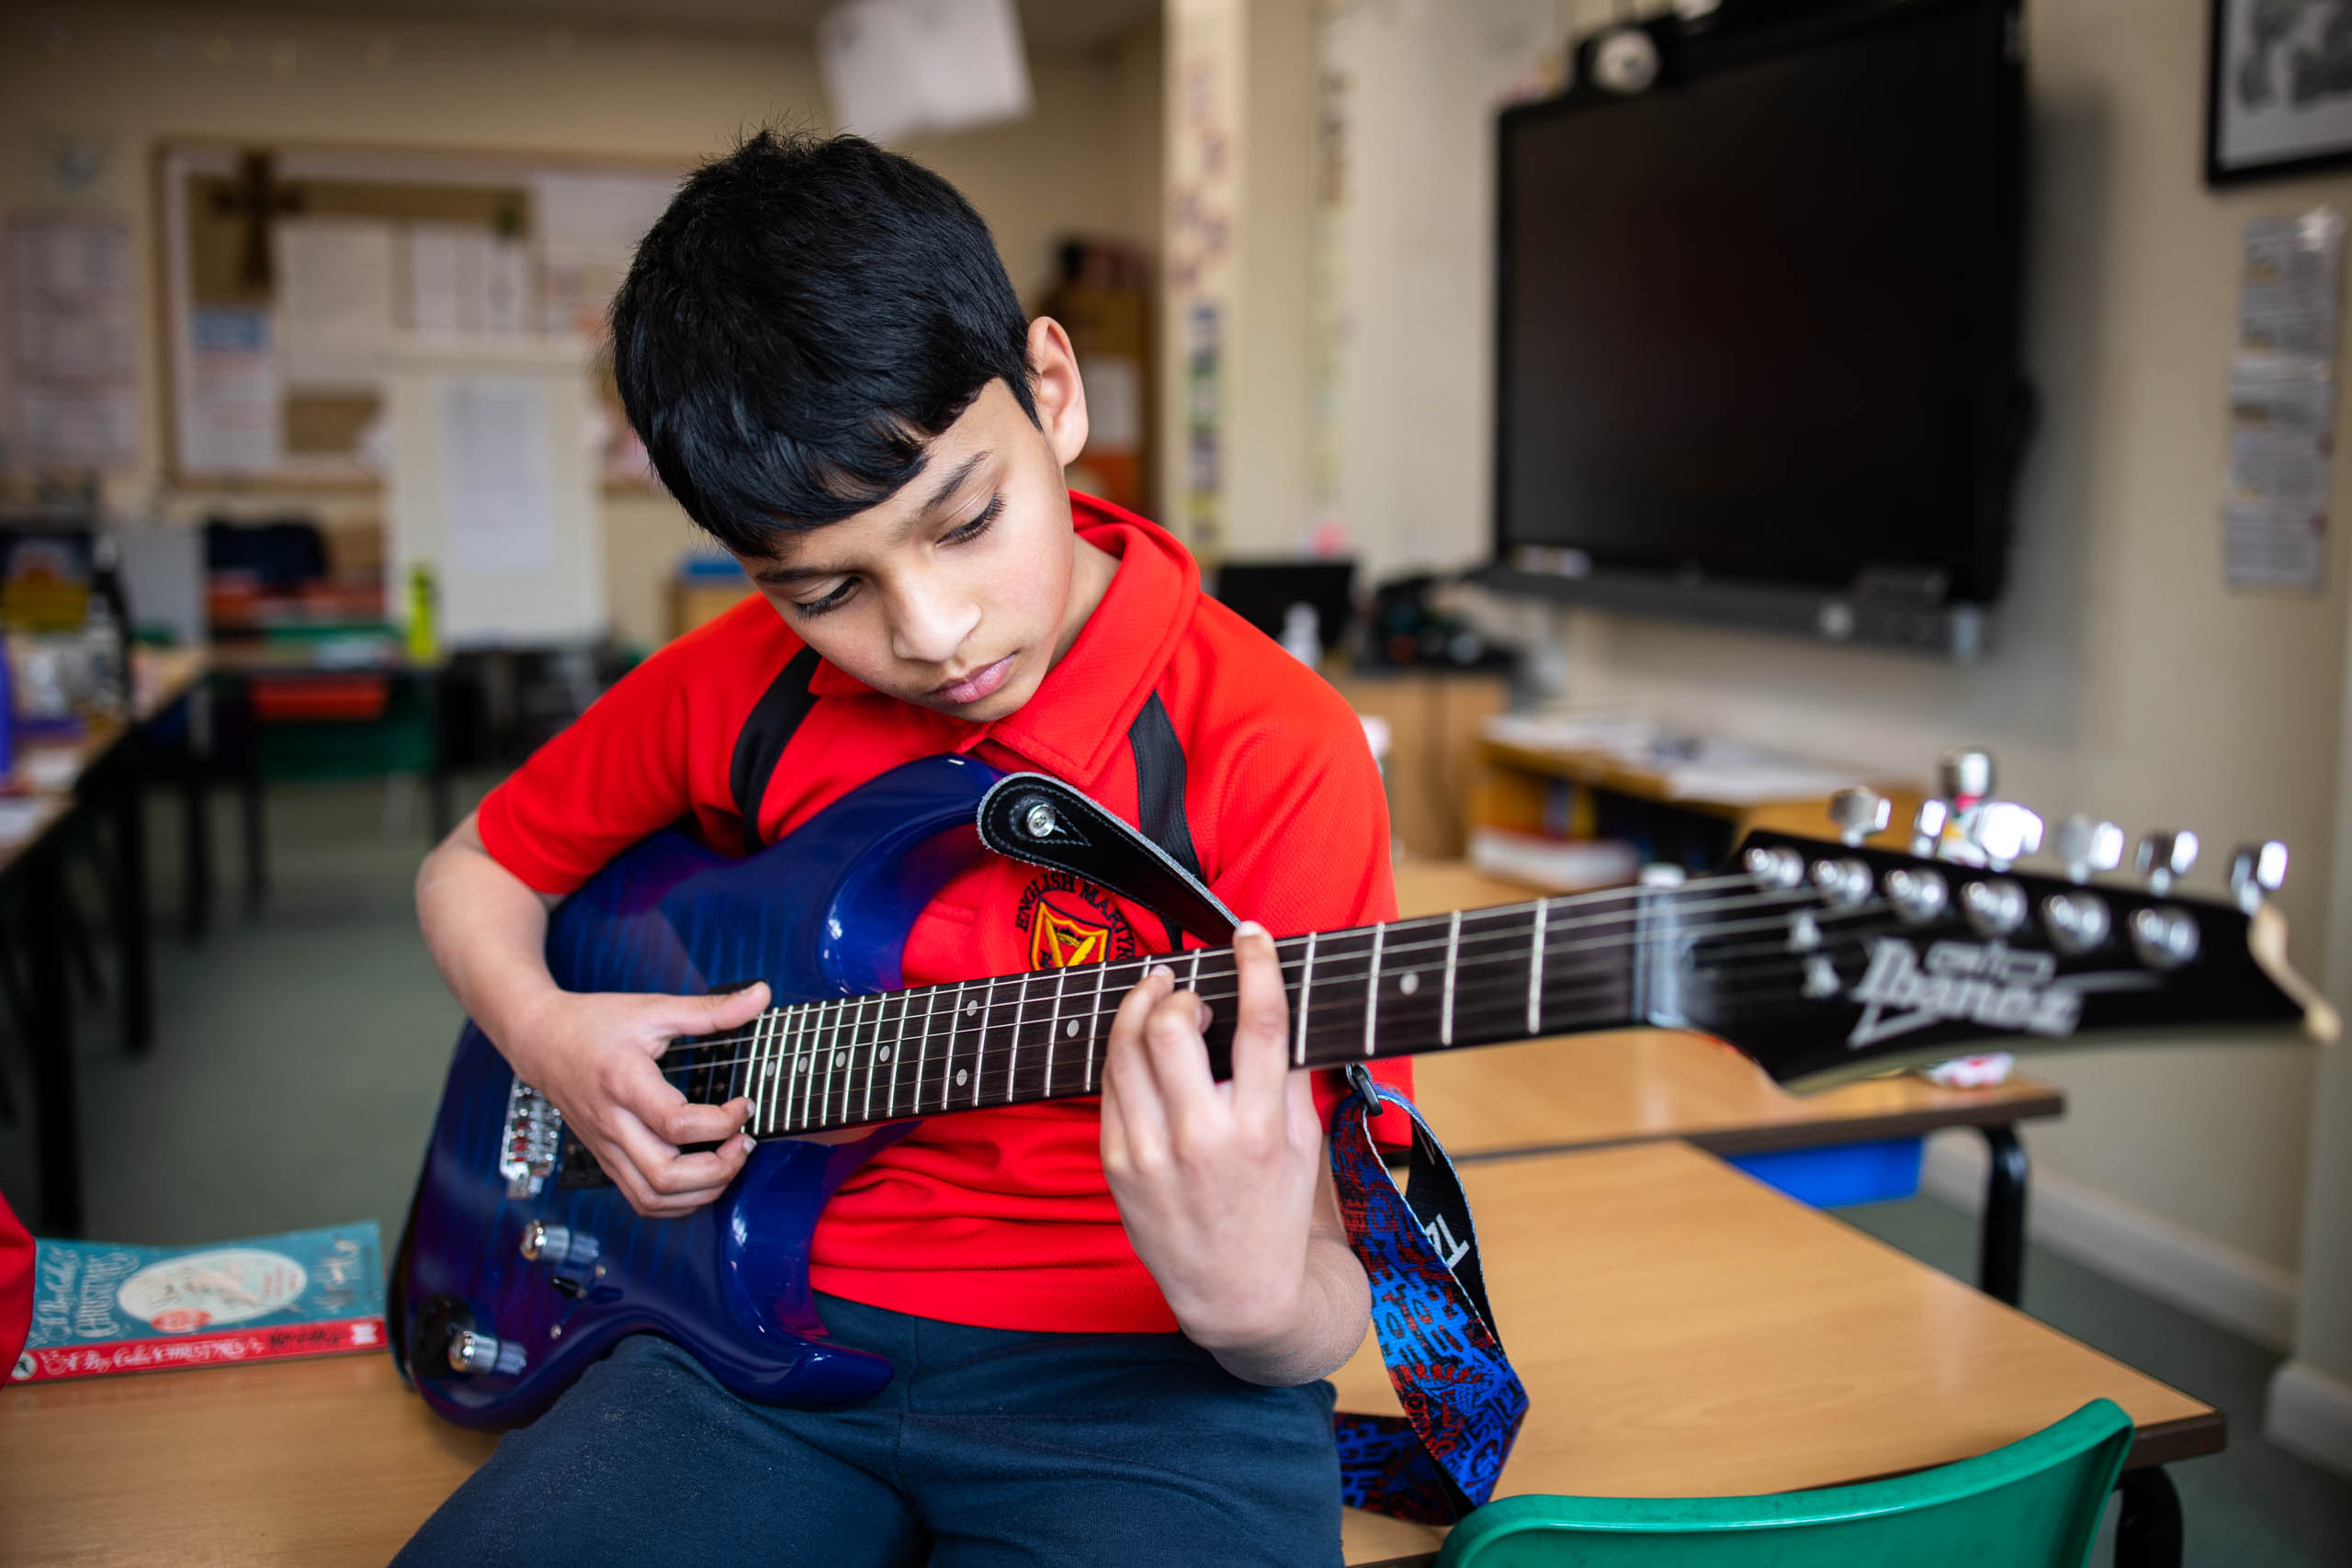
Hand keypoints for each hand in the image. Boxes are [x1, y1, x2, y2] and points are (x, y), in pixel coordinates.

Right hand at [494, 984, 768, 1217]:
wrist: (539, 1040)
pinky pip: (641, 1199)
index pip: (676, 1125)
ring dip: (701, 1192)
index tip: (744, 1105)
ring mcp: (606, 1148)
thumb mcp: (653, 1008)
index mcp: (624, 1083)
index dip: (722, 1123)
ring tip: (729, 1161)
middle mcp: (612, 1124)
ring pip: (652, 1199)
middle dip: (718, 1170)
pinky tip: (703, 1178)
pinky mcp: (605, 1159)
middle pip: (664, 1177)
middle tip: (744, 1142)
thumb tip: (762, 994)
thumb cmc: (594, 1023)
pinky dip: (678, 1201)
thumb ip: (710, 1009)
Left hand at [1101, 924, 1366, 1379]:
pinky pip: (1109, 1084)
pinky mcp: (1117, 1165)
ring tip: (1156, 995)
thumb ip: (1286, 1074)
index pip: (1260, 1024)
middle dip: (1179, 990)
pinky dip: (1123, 1051)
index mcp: (1261, 1128)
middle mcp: (1203, 1138)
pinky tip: (1138, 1046)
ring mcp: (1152, 1153)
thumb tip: (1273, 1001)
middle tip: (1188, 990)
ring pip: (1127, 1046)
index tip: (1248, 934)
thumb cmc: (1273, 1210)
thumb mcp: (1302, 1142)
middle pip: (1174, 1025)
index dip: (1255, 965)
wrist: (1236, 1294)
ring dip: (1140, 1005)